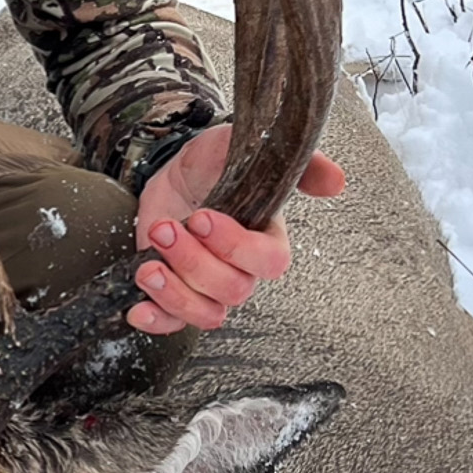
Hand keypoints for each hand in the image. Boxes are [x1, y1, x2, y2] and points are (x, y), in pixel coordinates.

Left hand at [128, 126, 345, 335]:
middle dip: (193, 261)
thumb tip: (336, 180)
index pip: (269, 263)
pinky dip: (156, 321)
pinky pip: (173, 324)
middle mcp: (241, 269)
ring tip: (148, 266)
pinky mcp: (177, 292)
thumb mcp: (248, 148)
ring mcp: (207, 285)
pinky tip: (137, 307)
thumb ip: (296, 164)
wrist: (176, 169)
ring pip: (206, 314)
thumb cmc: (216, 162)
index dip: (235, 247)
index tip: (202, 217)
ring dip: (174, 293)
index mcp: (267, 240)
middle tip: (166, 230)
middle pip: (231, 290)